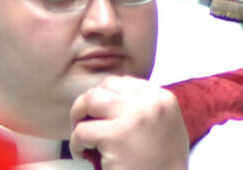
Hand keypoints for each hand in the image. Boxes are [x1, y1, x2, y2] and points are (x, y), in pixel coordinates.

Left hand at [71, 77, 190, 169]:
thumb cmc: (162, 167)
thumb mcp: (166, 129)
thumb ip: (147, 110)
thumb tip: (114, 100)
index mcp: (164, 99)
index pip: (125, 82)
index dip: (108, 99)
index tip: (103, 118)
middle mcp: (151, 102)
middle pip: (106, 86)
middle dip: (90, 105)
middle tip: (87, 127)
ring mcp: (133, 117)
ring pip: (90, 100)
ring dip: (79, 117)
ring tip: (83, 138)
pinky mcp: (116, 136)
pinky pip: (81, 131)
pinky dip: (76, 144)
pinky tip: (84, 155)